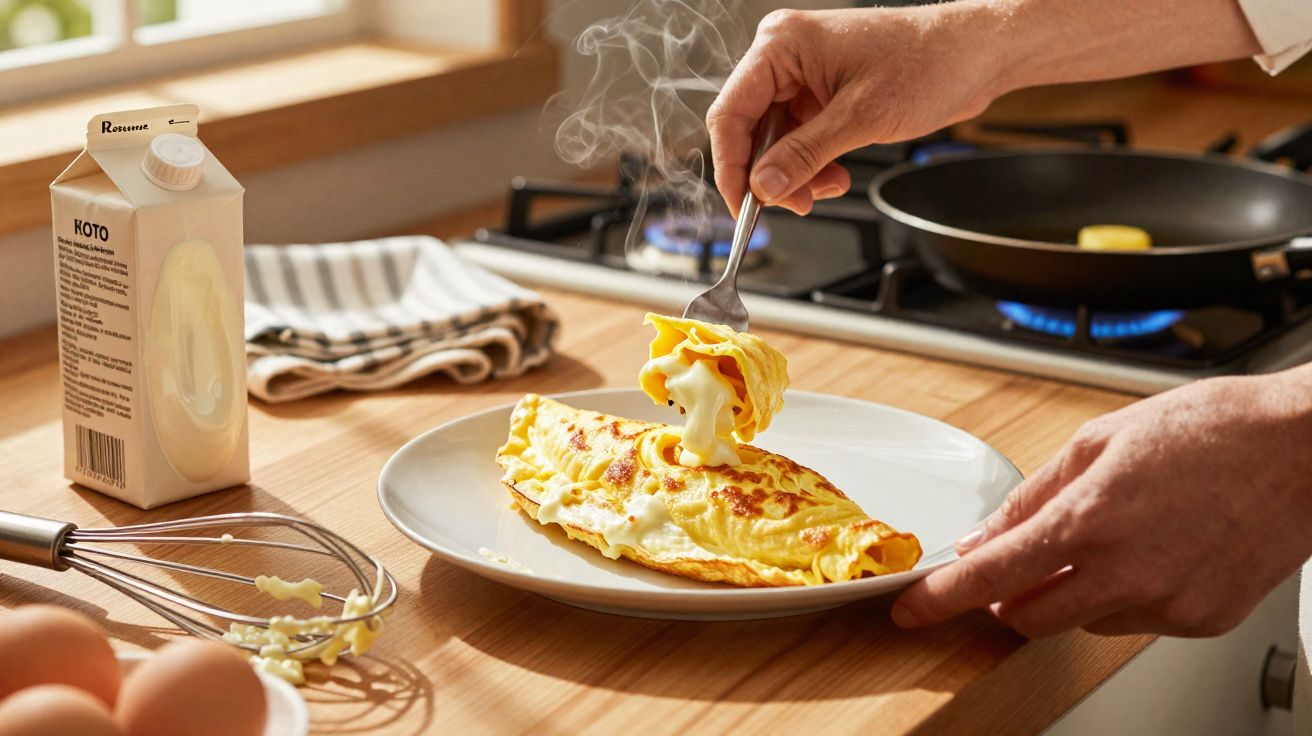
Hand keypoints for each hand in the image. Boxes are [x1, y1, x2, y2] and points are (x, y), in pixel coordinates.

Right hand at [707, 5, 1007, 215]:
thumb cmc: (928, 62)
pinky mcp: (822, 94)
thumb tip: (764, 186)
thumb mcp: (861, 118)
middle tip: (793, 204)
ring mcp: (803, 76)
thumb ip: (804, 155)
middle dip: (770, 173)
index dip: (732, 166)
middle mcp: (785, 57)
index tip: (743, 206)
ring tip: (827, 188)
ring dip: (795, 174)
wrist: (975, 55)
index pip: (731, 113)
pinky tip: (835, 175)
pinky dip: (812, 165)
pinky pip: (799, 139)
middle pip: (749, 130)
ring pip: (775, 141)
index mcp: (782, 45)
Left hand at [891, 368, 1311, 637]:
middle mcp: (1127, 572)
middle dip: (1006, 598)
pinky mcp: (1202, 620)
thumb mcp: (1099, 440)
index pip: (990, 578)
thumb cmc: (1211, 429)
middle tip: (1013, 565)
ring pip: (1082, 622)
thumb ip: (1032, 496)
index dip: (941, 598)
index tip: (912, 610)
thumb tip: (985, 535)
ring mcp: (1168, 604)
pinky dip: (1123, 596)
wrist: (1303, 449)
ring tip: (1109, 537)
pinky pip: (1135, 623)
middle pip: (1027, 618)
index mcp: (1090, 520)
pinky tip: (1151, 552)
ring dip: (1069, 593)